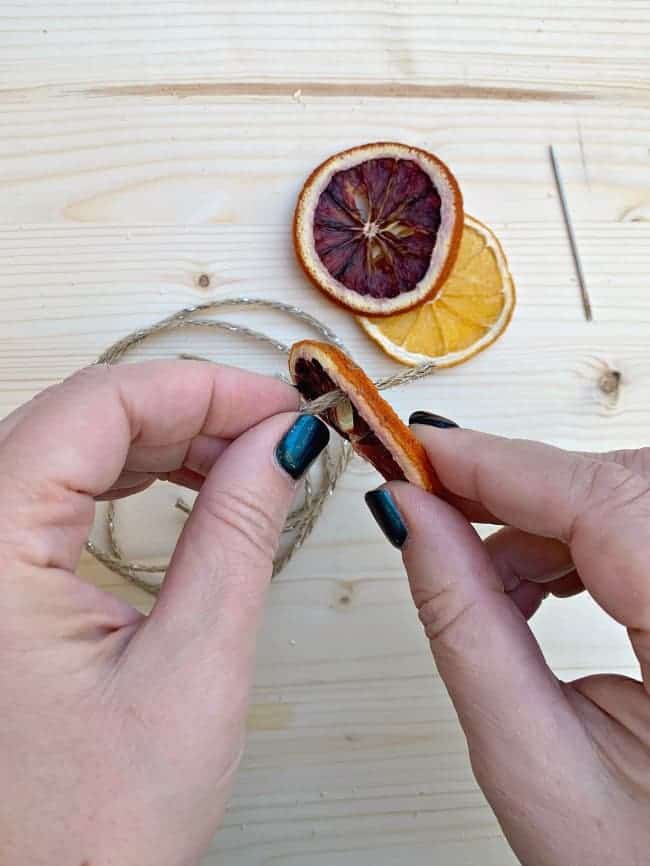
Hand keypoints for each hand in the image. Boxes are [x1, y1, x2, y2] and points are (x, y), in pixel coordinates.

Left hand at [0, 361, 327, 865]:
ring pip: (71, 447)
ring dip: (164, 440)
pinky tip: (184, 484)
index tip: (281, 406)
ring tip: (243, 461)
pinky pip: (59, 489)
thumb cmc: (87, 830)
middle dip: (190, 412)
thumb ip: (239, 535)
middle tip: (275, 434)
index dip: (202, 389)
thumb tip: (280, 446)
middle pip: (83, 417)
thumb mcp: (190, 669)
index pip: (98, 406)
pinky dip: (131, 476)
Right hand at [366, 416, 649, 865]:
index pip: (603, 502)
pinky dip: (575, 541)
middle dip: (515, 486)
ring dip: (542, 519)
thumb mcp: (534, 764)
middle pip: (622, 485)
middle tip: (429, 498)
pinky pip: (639, 528)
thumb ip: (466, 628)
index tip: (419, 450)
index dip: (499, 464)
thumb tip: (413, 520)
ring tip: (480, 573)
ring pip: (629, 497)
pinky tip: (536, 583)